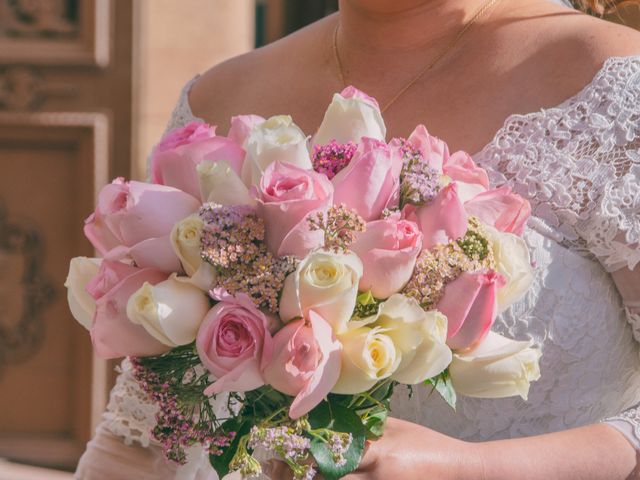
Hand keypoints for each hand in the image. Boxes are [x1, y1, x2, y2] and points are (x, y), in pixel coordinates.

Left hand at [266, 417, 480, 479]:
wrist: (460, 471)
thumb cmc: (426, 444)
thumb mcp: (394, 428)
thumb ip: (363, 427)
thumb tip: (330, 422)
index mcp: (378, 452)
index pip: (330, 454)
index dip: (301, 456)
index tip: (279, 451)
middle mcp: (376, 478)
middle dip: (298, 476)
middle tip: (274, 468)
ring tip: (291, 474)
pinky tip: (324, 477)